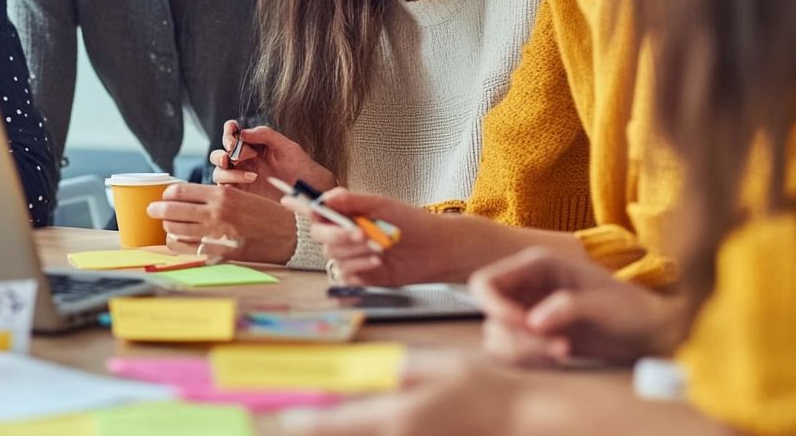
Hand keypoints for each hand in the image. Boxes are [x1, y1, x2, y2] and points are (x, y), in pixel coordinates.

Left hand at [146, 182, 298, 263]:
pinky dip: (177, 245)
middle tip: (151, 210)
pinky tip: (176, 241)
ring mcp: (215, 235)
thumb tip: (187, 198)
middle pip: (172, 211)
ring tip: (165, 225)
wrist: (287, 235)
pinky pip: (187, 249)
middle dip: (157, 210)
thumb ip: (214, 197)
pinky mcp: (218, 253)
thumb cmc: (264, 212)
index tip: (163, 196)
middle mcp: (215, 213)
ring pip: (176, 231)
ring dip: (166, 227)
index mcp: (221, 194)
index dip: (166, 194)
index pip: (180, 192)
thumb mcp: (240, 195)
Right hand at [209, 120, 334, 199]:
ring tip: (252, 175)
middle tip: (234, 155)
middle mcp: (244, 161)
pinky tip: (249, 181)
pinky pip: (225, 190)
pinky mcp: (243, 195)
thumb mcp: (286, 145)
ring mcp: (241, 178)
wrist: (310, 190)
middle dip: (222, 153)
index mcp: (252, 146)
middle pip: (220, 154)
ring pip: (219, 172)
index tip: (232, 134)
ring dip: (228, 171)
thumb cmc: (300, 166)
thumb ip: (264, 134)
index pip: (232, 135)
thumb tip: (242, 132)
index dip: (228, 132)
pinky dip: (229, 185)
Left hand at [281, 348, 725, 435]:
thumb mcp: (431, 366)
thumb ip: (388, 371)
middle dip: (311, 429)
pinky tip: (348, 424)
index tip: (270, 419)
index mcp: (395, 417)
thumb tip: (351, 372)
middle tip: (273, 423)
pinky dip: (357, 432)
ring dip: (335, 429)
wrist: (525, 419)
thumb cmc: (481, 386)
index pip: (331, 423)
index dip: (297, 422)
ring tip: (308, 420)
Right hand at [283, 187, 461, 285]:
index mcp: (346, 213)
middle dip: (337, 234)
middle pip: (319, 234)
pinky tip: (376, 262)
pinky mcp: (360, 275)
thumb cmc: (411, 222)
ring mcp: (351, 255)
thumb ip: (353, 201)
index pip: (316, 209)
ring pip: (332, 255)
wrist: (435, 249)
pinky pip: (344, 274)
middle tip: (360, 233)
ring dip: (353, 251)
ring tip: (379, 247)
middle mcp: (344, 233)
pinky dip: (358, 267)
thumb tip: (326, 196)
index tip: (286, 199)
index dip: (299, 204)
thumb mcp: (382, 205)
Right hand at [470, 247, 686, 366]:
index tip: (523, 325)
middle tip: (556, 348)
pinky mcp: (536, 337)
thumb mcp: (604, 304)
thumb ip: (567, 307)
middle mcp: (526, 287)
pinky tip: (559, 359)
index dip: (494, 306)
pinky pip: (512, 352)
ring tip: (561, 354)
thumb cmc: (632, 308)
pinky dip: (528, 361)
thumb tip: (532, 322)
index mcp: (536, 266)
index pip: (486, 283)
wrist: (652, 331)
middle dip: (516, 337)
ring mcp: (529, 313)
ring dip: (522, 352)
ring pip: (497, 336)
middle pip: (490, 315)